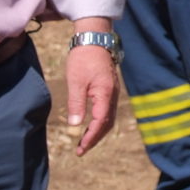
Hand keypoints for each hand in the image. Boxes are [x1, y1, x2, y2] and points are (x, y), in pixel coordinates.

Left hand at [63, 18, 120, 155]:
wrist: (94, 39)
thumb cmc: (83, 59)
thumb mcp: (75, 81)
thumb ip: (76, 104)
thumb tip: (75, 126)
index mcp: (105, 94)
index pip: (100, 122)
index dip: (91, 137)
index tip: (80, 148)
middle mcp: (113, 95)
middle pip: (108, 123)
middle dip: (95, 138)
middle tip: (81, 149)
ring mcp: (113, 92)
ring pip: (109, 118)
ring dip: (98, 131)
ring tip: (85, 140)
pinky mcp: (110, 89)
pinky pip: (108, 110)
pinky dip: (101, 122)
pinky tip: (91, 124)